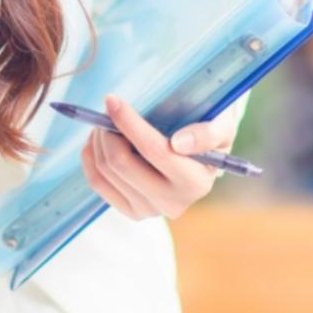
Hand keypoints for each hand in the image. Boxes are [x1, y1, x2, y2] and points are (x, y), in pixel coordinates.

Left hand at [80, 95, 238, 220]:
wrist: (203, 157)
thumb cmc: (210, 131)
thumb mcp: (222, 125)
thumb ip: (209, 132)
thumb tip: (178, 144)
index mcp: (196, 182)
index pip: (153, 150)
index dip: (128, 123)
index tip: (113, 100)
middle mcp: (173, 203)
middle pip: (121, 163)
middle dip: (107, 131)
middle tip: (107, 109)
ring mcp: (149, 211)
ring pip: (105, 172)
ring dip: (98, 141)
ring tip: (104, 122)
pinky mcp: (131, 212)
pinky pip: (98, 183)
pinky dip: (91, 157)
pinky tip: (97, 140)